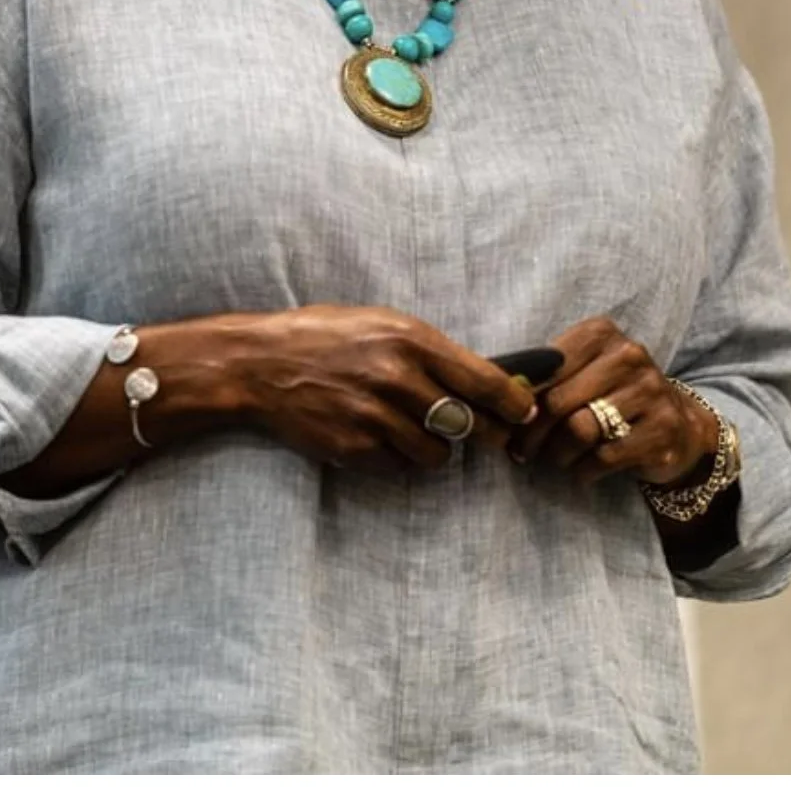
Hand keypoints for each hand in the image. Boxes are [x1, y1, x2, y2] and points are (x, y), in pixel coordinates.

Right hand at [228, 305, 538, 477]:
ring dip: (436, 447)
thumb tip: (484, 380)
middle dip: (488, 433)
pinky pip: (400, 466)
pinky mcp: (354, 448)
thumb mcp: (384, 325)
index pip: (484, 381)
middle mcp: (397, 379)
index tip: (528, 411)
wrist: (263, 364)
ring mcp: (375, 417)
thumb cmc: (329, 335)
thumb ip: (431, 352)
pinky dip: (399, 457)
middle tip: (493, 436)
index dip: (515, 402)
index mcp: (410, 340)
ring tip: (416, 428)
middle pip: (470, 423)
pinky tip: (380, 435)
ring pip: (437, 453)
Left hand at [508, 316, 717, 491]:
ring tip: (556, 459)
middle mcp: (629, 355)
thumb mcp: (582, 373)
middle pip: (559, 401)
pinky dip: (584, 470)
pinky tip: (583, 470)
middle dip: (533, 434)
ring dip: (558, 454)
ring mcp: (651, 391)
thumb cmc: (613, 396)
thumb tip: (499, 394)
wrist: (678, 425)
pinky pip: (605, 457)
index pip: (546, 367)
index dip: (522, 400)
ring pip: (580, 430)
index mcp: (602, 332)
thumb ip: (546, 377)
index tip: (510, 421)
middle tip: (522, 452)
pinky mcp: (663, 430)